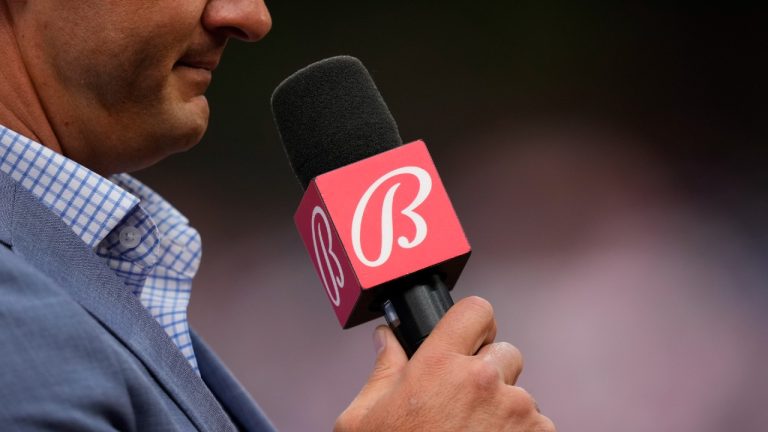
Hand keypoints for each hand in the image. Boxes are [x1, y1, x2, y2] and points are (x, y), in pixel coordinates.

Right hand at [335, 296, 555, 431]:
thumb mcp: (364, 418)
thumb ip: (382, 370)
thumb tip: (387, 340)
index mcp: (438, 364)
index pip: (476, 310)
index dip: (473, 324)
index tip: (469, 338)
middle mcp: (481, 380)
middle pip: (505, 352)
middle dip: (490, 372)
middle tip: (465, 403)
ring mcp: (514, 411)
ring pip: (521, 394)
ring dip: (505, 410)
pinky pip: (538, 426)